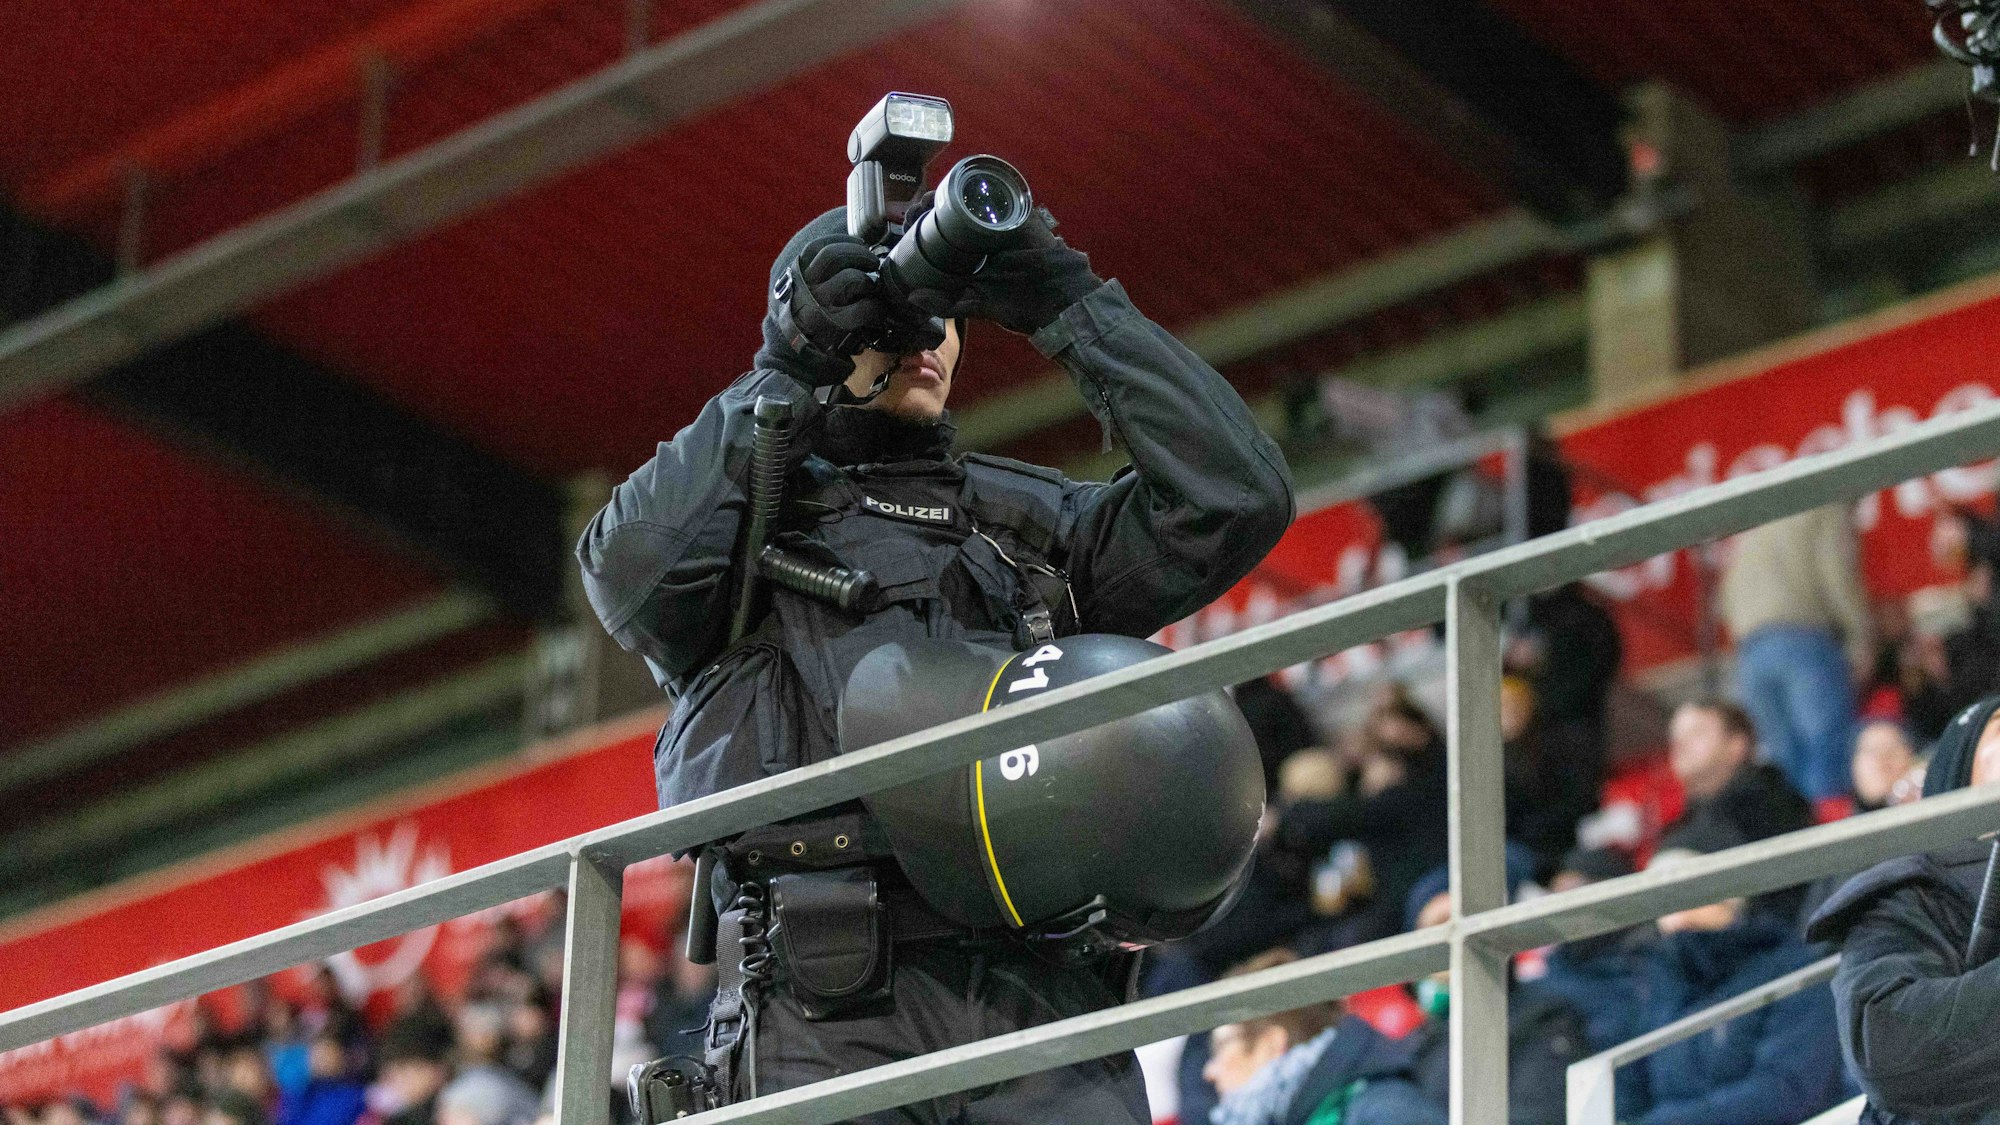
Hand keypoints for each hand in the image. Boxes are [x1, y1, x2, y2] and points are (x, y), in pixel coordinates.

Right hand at [776, 235, 890, 382]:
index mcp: (795, 277)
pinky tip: (876, 312)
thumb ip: (811, 277)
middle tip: (873, 262)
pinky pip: (865, 307)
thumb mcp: (795, 295)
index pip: (818, 247)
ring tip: (873, 288)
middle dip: (860, 254)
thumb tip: (845, 257)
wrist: (791, 361)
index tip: (860, 243)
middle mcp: (806, 288)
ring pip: (852, 278)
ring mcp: (821, 306)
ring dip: (869, 281)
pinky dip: (876, 307)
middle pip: (836, 256)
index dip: (844, 241)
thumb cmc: (799, 326)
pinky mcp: (838, 326)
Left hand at [902, 198, 1102, 334]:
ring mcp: (996, 222)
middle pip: (948, 211)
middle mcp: (979, 235)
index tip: (907, 223)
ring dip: (946, 193)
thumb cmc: (1020, 304)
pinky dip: (976, 186)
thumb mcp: (975, 304)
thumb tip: (912, 297)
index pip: (938, 233)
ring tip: (930, 199)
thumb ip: (945, 304)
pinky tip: (956, 187)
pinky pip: (994, 192)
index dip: (920, 225)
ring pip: (966, 198)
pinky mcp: (1015, 213)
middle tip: (916, 209)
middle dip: (928, 206)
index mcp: (968, 256)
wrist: (1057, 298)